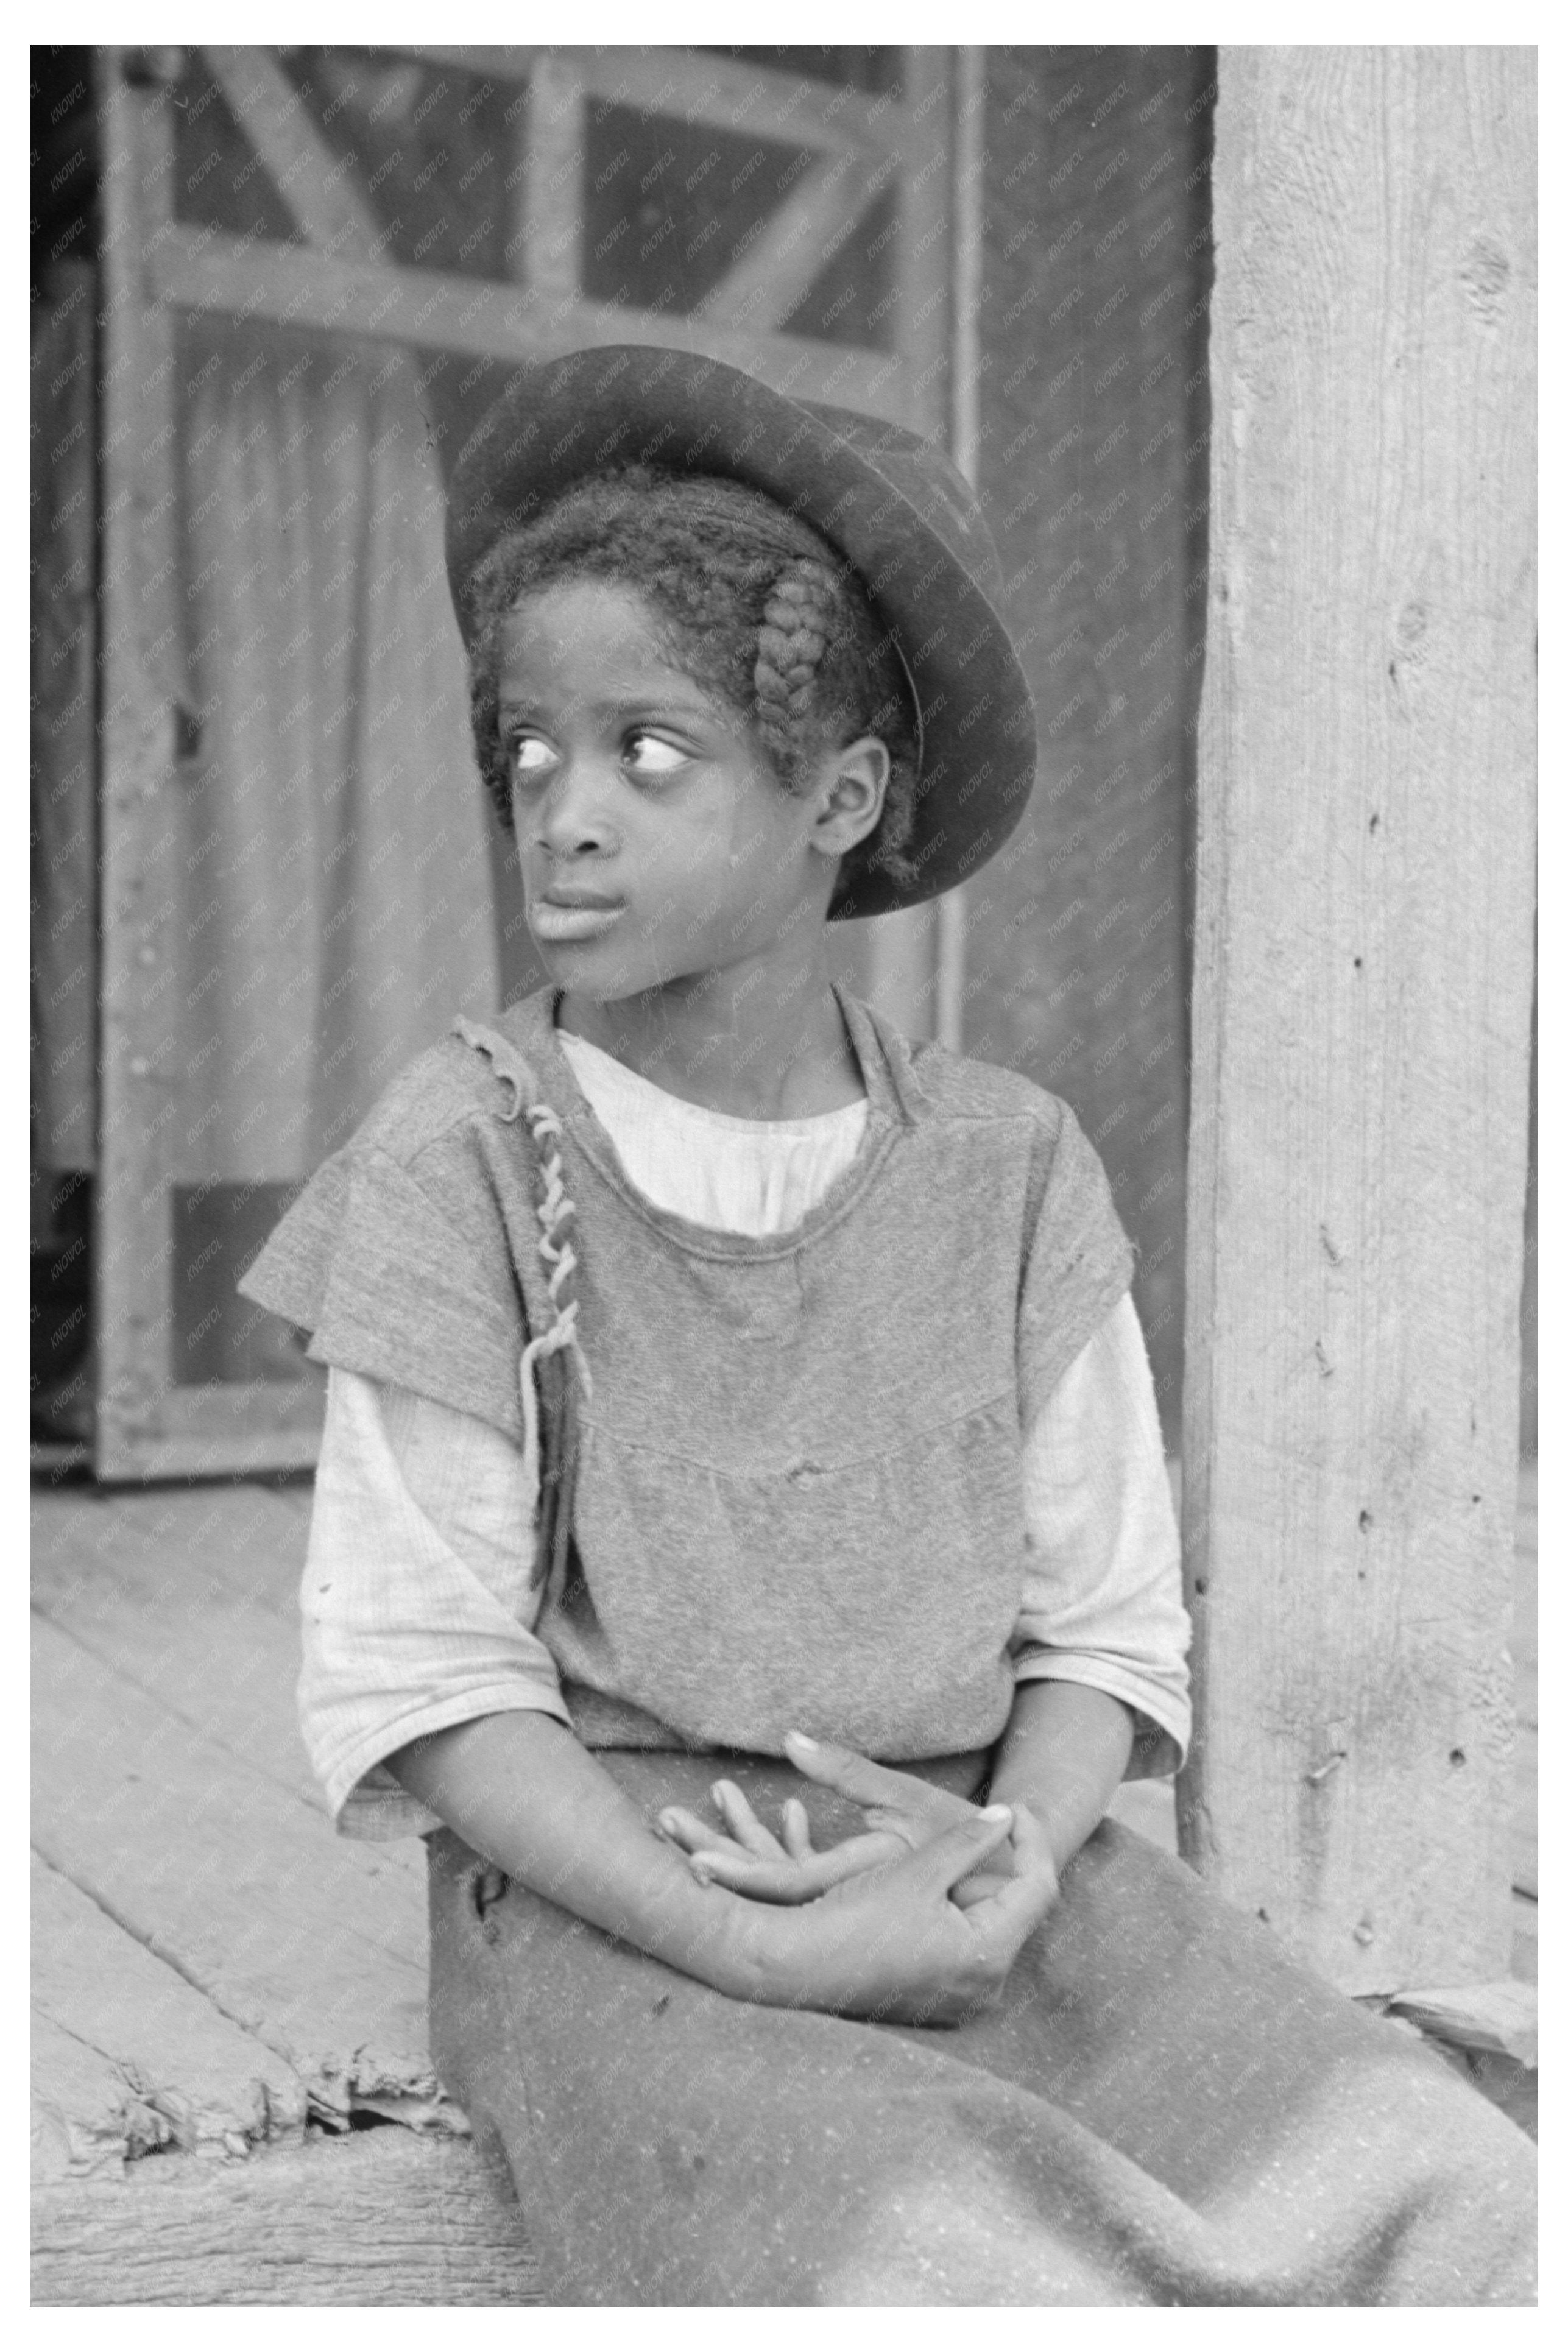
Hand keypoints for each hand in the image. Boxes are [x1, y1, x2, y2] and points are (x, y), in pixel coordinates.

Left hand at [656, 1732, 1017, 1908]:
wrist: (1009, 1877)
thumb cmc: (960, 1833)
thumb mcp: (907, 1800)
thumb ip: (847, 1771)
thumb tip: (789, 1738)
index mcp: (853, 1889)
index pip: (783, 1887)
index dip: (736, 1875)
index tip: (690, 1865)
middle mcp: (840, 1907)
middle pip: (763, 1887)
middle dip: (715, 1855)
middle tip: (665, 1827)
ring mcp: (843, 1906)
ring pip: (777, 1877)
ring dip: (736, 1844)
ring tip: (684, 1816)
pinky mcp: (851, 1895)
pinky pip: (803, 1873)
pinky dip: (779, 1846)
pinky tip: (773, 1813)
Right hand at [751, 1802, 1058, 2024]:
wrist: (797, 1965)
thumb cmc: (859, 1917)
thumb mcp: (920, 1866)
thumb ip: (969, 1839)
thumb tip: (1005, 1817)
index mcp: (987, 1955)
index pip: (1038, 1889)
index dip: (1032, 1840)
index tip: (1015, 1806)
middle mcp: (981, 1986)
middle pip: (1012, 1910)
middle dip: (999, 1863)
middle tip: (986, 1822)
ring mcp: (957, 1997)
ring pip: (984, 1926)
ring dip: (972, 1887)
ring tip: (947, 1851)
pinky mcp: (932, 1998)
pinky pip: (959, 1947)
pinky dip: (951, 1912)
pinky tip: (924, 1889)